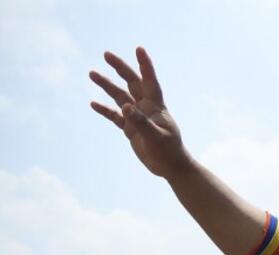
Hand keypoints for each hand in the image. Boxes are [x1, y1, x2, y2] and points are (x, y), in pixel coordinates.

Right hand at [90, 47, 189, 178]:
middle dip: (120, 68)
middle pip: (132, 83)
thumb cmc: (169, 151)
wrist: (171, 167)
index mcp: (156, 107)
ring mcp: (137, 117)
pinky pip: (115, 116)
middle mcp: (146, 108)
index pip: (150, 81)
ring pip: (120, 97)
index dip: (145, 65)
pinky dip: (105, 110)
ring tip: (92, 74)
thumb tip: (125, 106)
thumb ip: (140, 122)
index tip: (139, 49)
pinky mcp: (131, 129)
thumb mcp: (155, 137)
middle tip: (106, 54)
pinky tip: (93, 104)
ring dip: (107, 86)